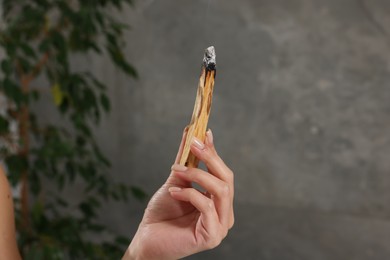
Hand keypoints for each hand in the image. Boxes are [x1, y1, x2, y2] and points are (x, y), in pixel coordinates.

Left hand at [123, 129, 233, 259]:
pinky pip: (206, 206)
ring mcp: (220, 226)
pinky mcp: (212, 236)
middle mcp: (224, 213)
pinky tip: (173, 191)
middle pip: (226, 179)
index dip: (215, 152)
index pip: (223, 173)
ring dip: (197, 174)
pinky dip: (189, 193)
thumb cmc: (162, 213)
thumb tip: (190, 133)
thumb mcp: (176, 181)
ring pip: (220, 190)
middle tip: (194, 143)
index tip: (204, 133)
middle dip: (210, 157)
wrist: (147, 239)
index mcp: (219, 202)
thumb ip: (186, 160)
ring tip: (177, 169)